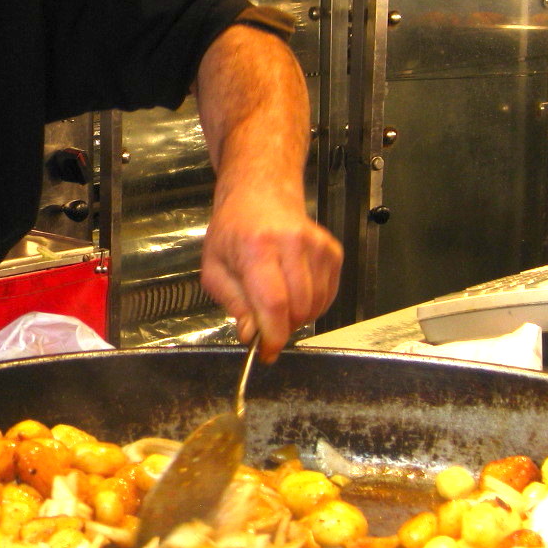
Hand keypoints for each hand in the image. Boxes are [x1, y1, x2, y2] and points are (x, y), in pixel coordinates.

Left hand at [199, 180, 341, 360]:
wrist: (260, 196)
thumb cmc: (233, 233)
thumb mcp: (215, 269)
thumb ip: (234, 304)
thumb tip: (252, 335)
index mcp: (257, 247)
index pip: (274, 302)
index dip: (273, 335)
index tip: (267, 352)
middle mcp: (291, 243)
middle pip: (299, 307)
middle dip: (283, 326)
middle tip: (267, 322)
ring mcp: (317, 245)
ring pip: (316, 305)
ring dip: (298, 316)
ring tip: (278, 301)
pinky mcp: (332, 250)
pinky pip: (328, 295)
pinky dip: (313, 304)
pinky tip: (295, 291)